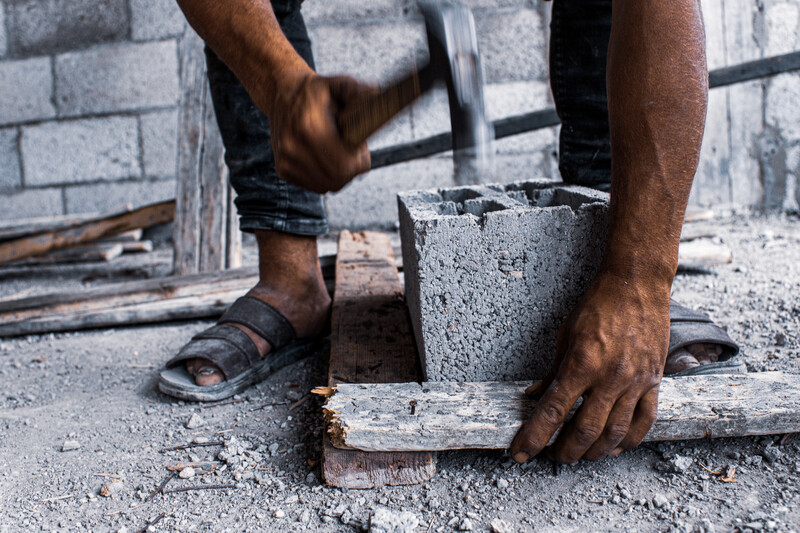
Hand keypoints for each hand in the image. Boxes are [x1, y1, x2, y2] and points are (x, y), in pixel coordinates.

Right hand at [267, 72, 373, 192]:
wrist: (283, 95)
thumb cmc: (317, 93)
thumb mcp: (340, 85)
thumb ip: (359, 92)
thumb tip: (376, 95)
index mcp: (309, 127)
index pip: (345, 165)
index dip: (360, 161)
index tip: (360, 149)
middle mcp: (294, 147)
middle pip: (338, 178)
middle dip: (351, 169)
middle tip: (352, 152)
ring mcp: (286, 161)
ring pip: (327, 185)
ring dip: (338, 174)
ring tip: (337, 152)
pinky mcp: (283, 170)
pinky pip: (315, 185)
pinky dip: (324, 176)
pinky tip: (324, 157)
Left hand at [510, 270, 670, 462]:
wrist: (637, 286)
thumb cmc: (598, 305)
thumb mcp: (565, 335)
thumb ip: (552, 371)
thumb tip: (533, 396)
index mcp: (581, 364)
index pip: (552, 411)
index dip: (534, 437)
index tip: (521, 453)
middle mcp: (609, 377)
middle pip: (584, 431)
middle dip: (564, 451)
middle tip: (553, 456)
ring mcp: (634, 382)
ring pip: (614, 433)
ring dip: (594, 452)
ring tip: (580, 456)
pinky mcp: (653, 382)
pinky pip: (643, 422)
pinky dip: (627, 441)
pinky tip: (614, 447)